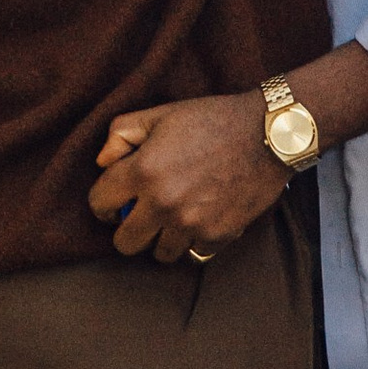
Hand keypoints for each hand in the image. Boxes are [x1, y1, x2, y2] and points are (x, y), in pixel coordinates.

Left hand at [88, 92, 287, 261]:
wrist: (268, 133)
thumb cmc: (213, 119)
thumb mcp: (161, 114)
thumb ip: (121, 133)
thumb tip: (102, 163)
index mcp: (143, 170)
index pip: (99, 204)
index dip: (103, 202)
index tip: (114, 202)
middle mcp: (163, 203)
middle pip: (124, 242)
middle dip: (127, 229)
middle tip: (140, 216)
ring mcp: (191, 224)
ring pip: (159, 254)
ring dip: (161, 239)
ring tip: (171, 220)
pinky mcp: (217, 235)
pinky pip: (193, 254)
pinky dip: (193, 242)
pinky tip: (199, 221)